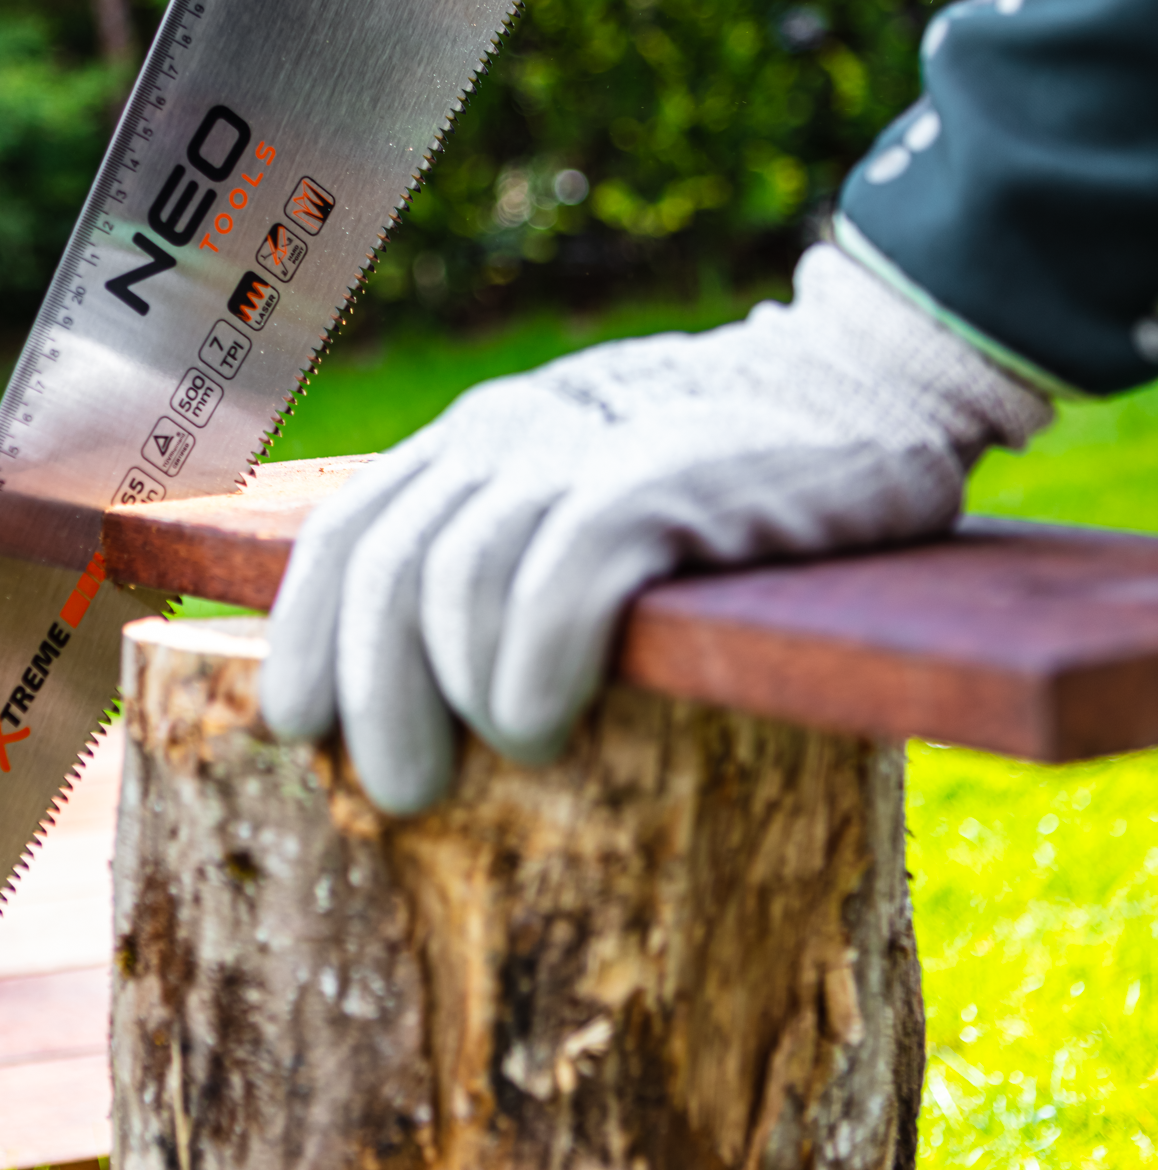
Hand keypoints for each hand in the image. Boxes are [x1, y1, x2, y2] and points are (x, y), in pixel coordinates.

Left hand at [259, 247, 1050, 813]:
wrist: (870, 381)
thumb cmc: (730, 470)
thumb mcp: (592, 487)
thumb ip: (512, 546)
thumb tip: (433, 689)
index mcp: (479, 439)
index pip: (346, 532)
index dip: (305, 635)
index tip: (298, 728)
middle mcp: (511, 432)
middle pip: (387, 569)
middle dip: (375, 693)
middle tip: (403, 788)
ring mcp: (585, 450)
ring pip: (458, 581)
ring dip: (464, 693)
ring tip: (514, 751)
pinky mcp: (665, 480)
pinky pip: (560, 582)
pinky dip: (534, 668)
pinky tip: (544, 726)